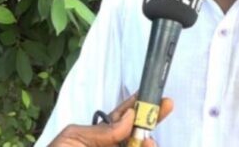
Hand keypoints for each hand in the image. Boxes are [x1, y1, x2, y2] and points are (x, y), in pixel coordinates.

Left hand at [49, 95, 173, 146]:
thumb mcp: (73, 138)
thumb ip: (101, 131)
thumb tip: (129, 117)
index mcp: (99, 137)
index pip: (123, 118)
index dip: (139, 106)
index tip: (155, 96)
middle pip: (137, 135)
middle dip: (152, 120)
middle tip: (166, 106)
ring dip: (147, 144)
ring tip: (149, 141)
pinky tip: (145, 146)